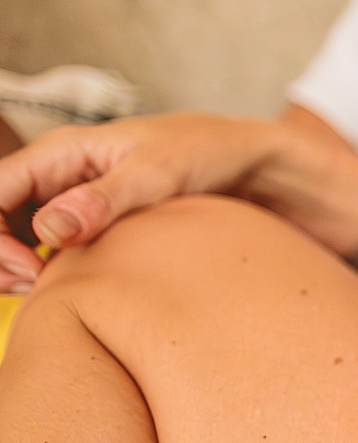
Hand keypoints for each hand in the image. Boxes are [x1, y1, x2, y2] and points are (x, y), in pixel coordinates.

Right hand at [0, 113, 290, 292]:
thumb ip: (103, 201)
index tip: (28, 272)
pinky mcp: (93, 217)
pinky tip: (68, 286)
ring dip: (17, 264)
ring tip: (46, 291)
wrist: (248, 159)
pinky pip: (48, 242)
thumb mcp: (158, 175)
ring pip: (16, 231)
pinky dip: (46, 265)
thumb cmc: (206, 152)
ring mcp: (72, 195)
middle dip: (0, 255)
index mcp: (61, 151)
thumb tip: (48, 232)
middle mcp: (58, 171)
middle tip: (33, 289)